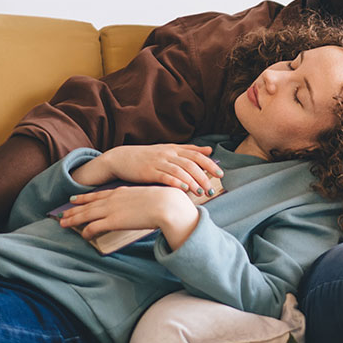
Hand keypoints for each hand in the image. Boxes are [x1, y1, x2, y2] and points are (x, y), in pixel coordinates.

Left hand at [58, 186, 199, 249]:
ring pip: (86, 215)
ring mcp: (111, 210)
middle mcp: (113, 199)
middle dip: (73, 210)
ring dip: (73, 220)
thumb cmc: (165, 202)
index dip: (84, 198)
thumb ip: (142, 201)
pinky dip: (86, 231)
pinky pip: (93, 227)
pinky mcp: (113, 221)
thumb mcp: (149, 197)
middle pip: (87, 205)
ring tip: (63, 224)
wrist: (167, 205)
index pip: (97, 195)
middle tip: (62, 214)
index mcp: (121, 192)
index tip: (74, 199)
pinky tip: (83, 235)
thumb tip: (145, 207)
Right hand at [73, 144, 222, 193]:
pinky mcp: (148, 171)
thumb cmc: (147, 156)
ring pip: (180, 170)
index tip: (221, 174)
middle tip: (211, 189)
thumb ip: (189, 150)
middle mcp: (168, 154)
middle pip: (191, 164)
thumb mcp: (169, 150)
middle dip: (204, 177)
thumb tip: (209, 150)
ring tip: (201, 192)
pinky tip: (183, 189)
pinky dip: (175, 182)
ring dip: (192, 182)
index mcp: (175, 149)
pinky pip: (164, 176)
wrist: (121, 158)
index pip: (197, 155)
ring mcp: (158, 162)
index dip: (210, 164)